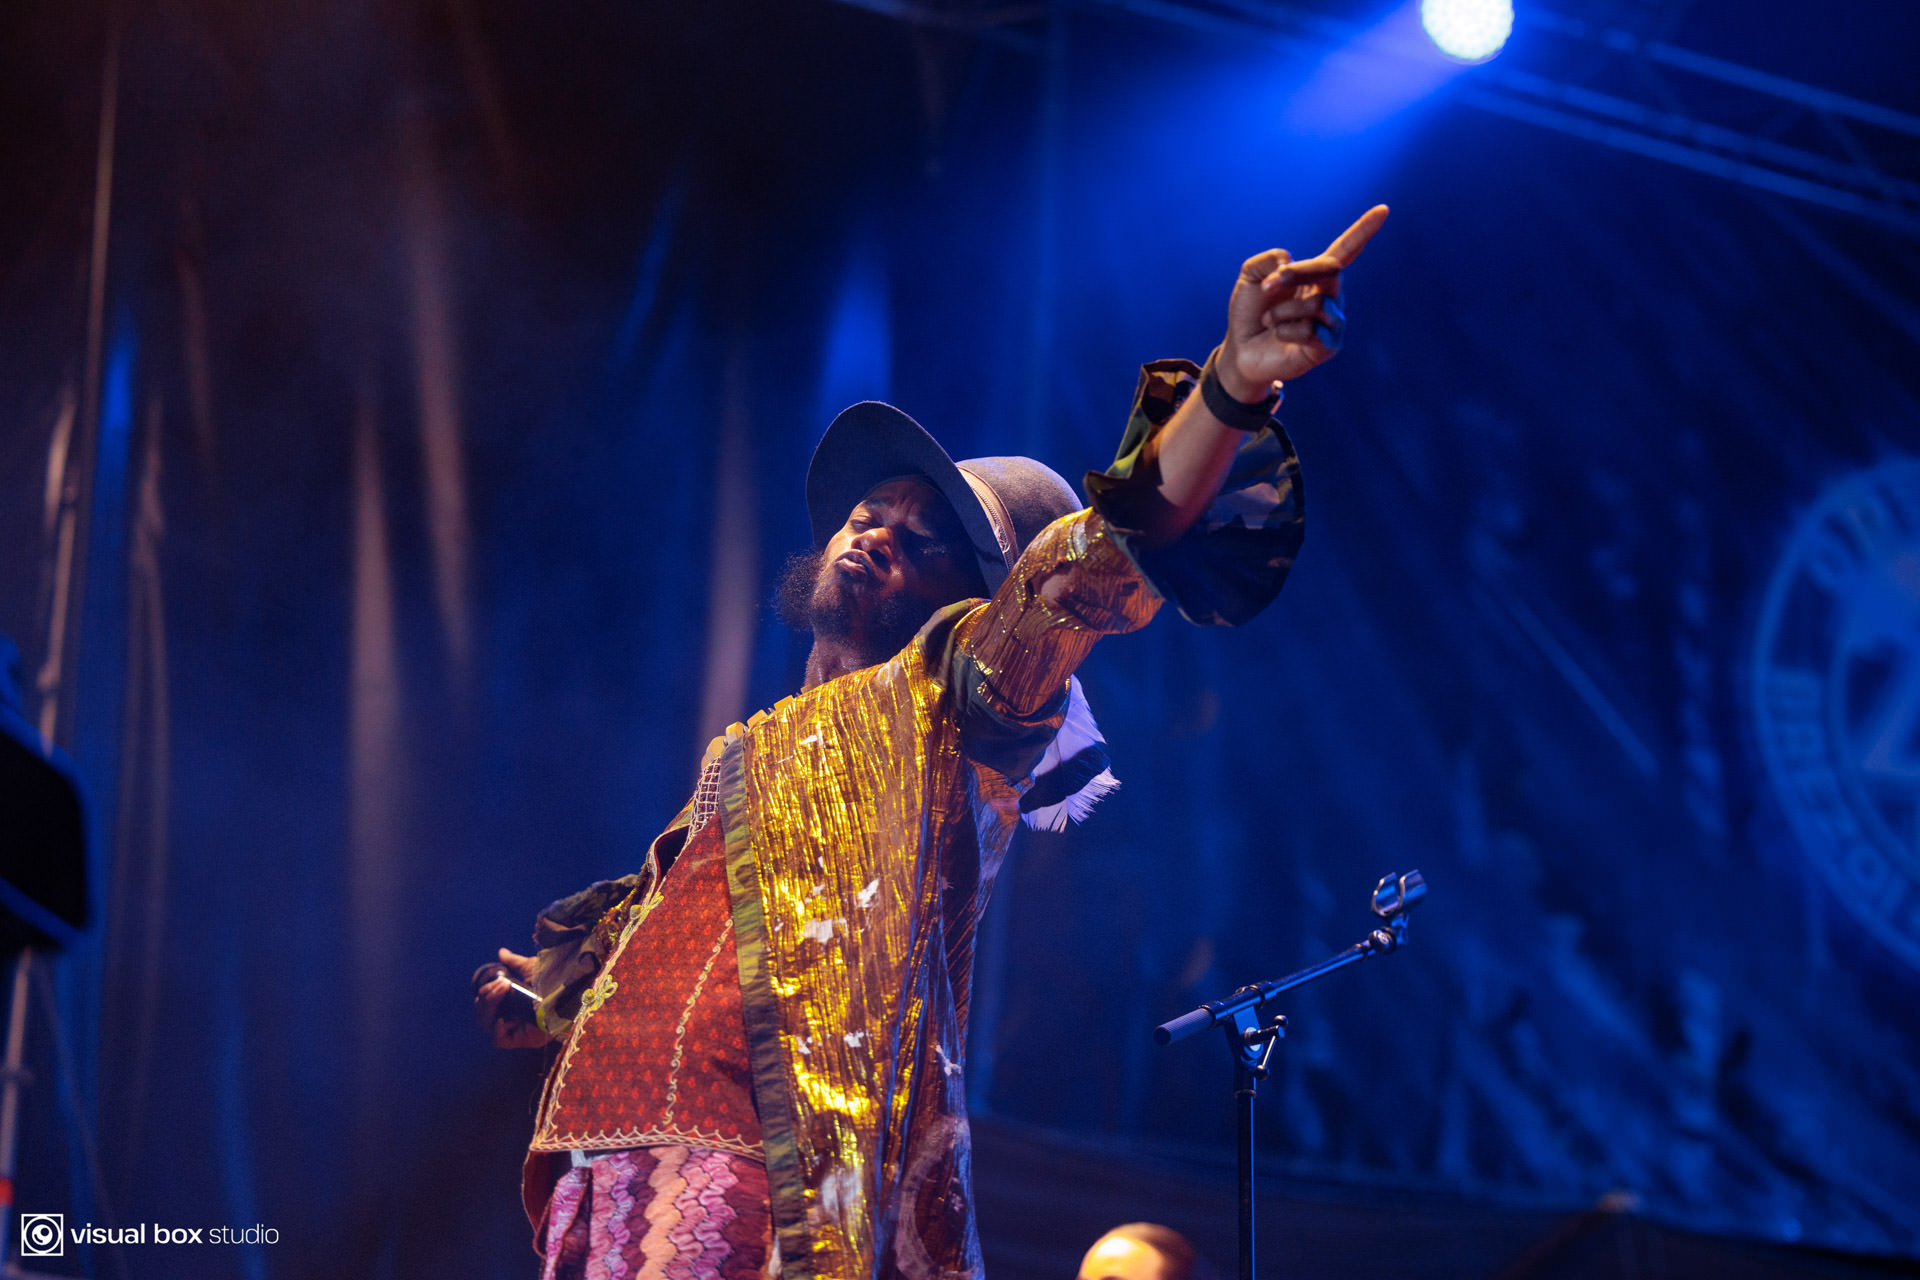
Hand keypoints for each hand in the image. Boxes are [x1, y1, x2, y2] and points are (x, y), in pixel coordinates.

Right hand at [475, 946, 546, 1048]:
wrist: (572, 989)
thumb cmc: (554, 978)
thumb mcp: (531, 968)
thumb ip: (514, 963)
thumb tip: (501, 953)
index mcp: (512, 1002)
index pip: (487, 1003)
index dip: (486, 993)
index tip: (498, 980)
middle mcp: (512, 1017)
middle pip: (484, 1013)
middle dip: (487, 997)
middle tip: (502, 984)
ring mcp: (516, 1029)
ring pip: (487, 1024)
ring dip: (490, 1006)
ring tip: (503, 989)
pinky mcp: (523, 1040)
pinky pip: (499, 1040)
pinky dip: (496, 1029)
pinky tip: (501, 1017)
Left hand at [1218, 204, 1388, 399]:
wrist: (1240, 350)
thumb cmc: (1250, 312)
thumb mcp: (1250, 277)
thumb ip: (1268, 260)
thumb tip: (1290, 261)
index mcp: (1316, 275)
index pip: (1346, 250)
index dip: (1363, 230)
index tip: (1383, 209)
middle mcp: (1330, 296)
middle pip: (1331, 270)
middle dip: (1295, 274)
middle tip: (1268, 287)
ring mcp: (1332, 322)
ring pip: (1318, 304)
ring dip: (1282, 311)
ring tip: (1269, 321)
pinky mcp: (1327, 347)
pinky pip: (1311, 331)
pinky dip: (1285, 330)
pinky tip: (1278, 335)